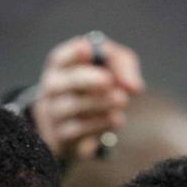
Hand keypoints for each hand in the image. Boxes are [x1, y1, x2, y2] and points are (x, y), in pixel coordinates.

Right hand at [32, 33, 144, 161]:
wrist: (73, 128)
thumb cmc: (94, 88)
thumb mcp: (112, 68)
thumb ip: (124, 67)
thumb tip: (134, 87)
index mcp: (61, 65)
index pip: (61, 57)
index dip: (74, 52)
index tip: (88, 49)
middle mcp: (53, 88)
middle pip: (66, 82)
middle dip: (87, 79)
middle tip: (108, 80)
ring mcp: (54, 114)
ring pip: (73, 106)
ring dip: (100, 103)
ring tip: (122, 100)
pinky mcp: (61, 137)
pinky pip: (79, 130)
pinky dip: (100, 124)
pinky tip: (116, 119)